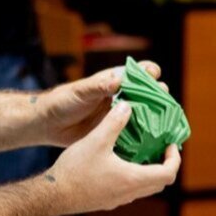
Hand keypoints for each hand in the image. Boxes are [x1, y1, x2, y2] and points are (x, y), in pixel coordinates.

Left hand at [38, 61, 165, 147]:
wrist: (49, 125)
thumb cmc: (63, 101)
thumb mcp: (81, 91)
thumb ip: (98, 85)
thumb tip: (118, 80)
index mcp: (115, 82)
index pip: (139, 73)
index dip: (150, 72)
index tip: (155, 76)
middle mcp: (122, 98)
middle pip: (148, 95)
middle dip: (160, 98)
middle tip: (165, 104)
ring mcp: (120, 116)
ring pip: (145, 115)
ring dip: (156, 119)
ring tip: (166, 125)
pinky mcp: (116, 133)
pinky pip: (135, 134)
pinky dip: (144, 137)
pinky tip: (153, 142)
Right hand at [49, 100, 180, 214]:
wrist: (52, 195)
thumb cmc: (75, 169)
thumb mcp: (96, 140)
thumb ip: (114, 122)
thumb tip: (128, 105)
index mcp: (133, 178)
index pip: (168, 173)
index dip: (175, 158)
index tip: (170, 144)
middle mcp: (130, 193)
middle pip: (161, 182)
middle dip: (165, 164)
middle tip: (161, 147)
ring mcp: (119, 199)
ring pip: (145, 187)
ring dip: (150, 171)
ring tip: (143, 151)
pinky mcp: (108, 201)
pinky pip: (131, 190)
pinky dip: (136, 176)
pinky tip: (122, 162)